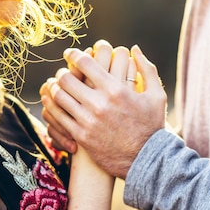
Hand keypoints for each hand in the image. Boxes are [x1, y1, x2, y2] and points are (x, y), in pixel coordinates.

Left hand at [41, 43, 166, 178]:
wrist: (147, 160)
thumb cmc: (153, 126)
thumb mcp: (156, 95)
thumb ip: (146, 69)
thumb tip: (135, 49)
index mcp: (116, 89)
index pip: (86, 63)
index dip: (74, 55)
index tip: (70, 53)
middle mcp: (100, 104)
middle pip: (67, 78)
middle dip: (62, 72)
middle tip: (63, 72)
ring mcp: (88, 121)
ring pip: (59, 97)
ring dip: (55, 88)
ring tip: (57, 86)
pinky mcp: (81, 136)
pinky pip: (59, 117)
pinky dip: (53, 107)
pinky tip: (55, 104)